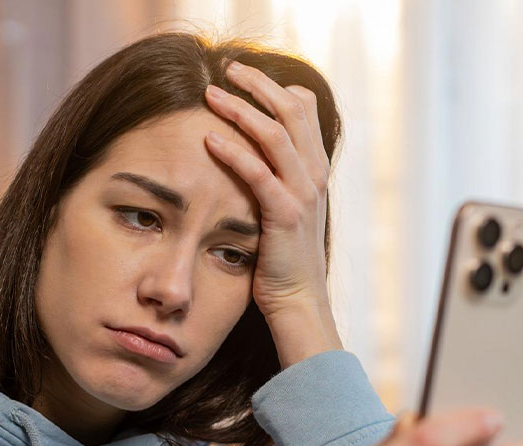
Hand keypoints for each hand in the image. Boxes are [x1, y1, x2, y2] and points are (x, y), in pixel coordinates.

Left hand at [203, 60, 331, 318]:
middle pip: (292, 109)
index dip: (276, 85)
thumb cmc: (284, 257)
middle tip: (228, 68)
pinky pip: (258, 173)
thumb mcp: (286, 208)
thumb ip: (277, 177)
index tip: (244, 74)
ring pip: (275, 134)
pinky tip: (208, 140)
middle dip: (258, 84)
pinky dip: (232, 152)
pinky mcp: (284, 215)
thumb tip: (252, 151)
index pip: (303, 109)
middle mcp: (314, 175)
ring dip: (241, 109)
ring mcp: (303, 194)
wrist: (299, 300)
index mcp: (315, 168)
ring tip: (210, 94)